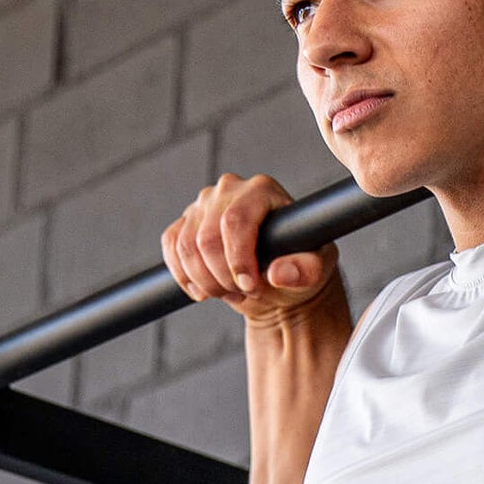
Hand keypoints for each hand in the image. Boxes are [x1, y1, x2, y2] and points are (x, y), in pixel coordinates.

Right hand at [160, 171, 341, 321]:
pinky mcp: (185, 221)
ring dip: (204, 280)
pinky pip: (171, 247)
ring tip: (229, 293)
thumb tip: (280, 273)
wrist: (275, 278)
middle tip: (243, 294)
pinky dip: (183, 275)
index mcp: (262, 190)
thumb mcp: (313, 271)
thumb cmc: (297, 266)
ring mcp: (204, 204)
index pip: (236, 220)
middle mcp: (229, 189)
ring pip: (185, 245)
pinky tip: (204, 290)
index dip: (238, 259)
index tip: (250, 286)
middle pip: (207, 237)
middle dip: (222, 276)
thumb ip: (305, 271)